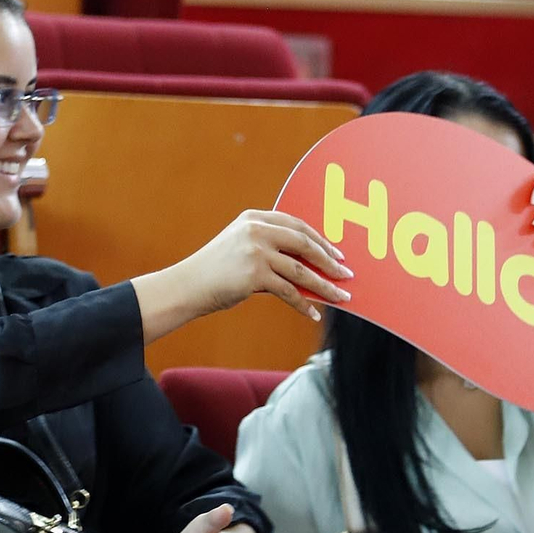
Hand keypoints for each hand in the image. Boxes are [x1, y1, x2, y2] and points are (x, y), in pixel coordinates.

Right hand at [178, 209, 353, 322]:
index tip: (336, 253)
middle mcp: (257, 230)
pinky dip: (304, 305)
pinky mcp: (254, 274)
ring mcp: (256, 251)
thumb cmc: (215, 272)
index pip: (297, 225)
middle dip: (329, 261)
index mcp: (255, 218)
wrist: (187, 286)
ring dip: (325, 286)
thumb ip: (269, 249)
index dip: (320, 240)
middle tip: (346, 274)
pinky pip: (288, 292)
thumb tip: (307, 268)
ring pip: (301, 271)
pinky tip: (314, 314)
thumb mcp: (241, 248)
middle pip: (305, 244)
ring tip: (340, 297)